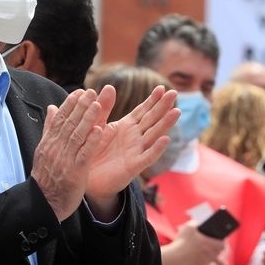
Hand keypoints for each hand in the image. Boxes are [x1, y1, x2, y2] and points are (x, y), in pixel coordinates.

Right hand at [31, 89, 104, 221]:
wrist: (44, 203)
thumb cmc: (47, 177)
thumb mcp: (44, 150)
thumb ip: (50, 129)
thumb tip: (51, 108)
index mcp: (49, 143)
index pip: (60, 119)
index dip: (71, 104)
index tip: (80, 91)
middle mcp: (56, 148)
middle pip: (69, 124)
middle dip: (81, 107)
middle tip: (91, 92)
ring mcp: (65, 160)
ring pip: (77, 136)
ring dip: (88, 119)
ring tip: (98, 105)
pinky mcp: (75, 172)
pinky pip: (84, 154)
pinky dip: (92, 141)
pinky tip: (100, 130)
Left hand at [86, 85, 179, 199]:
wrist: (88, 178)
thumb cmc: (93, 151)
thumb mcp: (97, 125)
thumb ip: (103, 108)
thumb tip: (109, 86)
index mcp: (127, 127)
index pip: (143, 110)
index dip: (152, 100)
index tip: (161, 87)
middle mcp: (135, 137)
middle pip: (152, 119)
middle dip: (163, 106)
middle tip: (174, 93)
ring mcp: (136, 151)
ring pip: (154, 135)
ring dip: (165, 124)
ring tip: (176, 112)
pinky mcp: (133, 166)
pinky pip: (147, 157)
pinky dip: (156, 149)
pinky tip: (165, 139)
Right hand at [169, 222, 229, 264]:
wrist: (174, 254)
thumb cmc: (183, 240)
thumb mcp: (190, 226)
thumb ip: (197, 225)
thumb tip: (199, 225)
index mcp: (211, 244)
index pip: (222, 245)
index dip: (223, 245)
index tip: (223, 245)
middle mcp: (210, 254)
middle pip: (220, 260)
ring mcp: (204, 262)